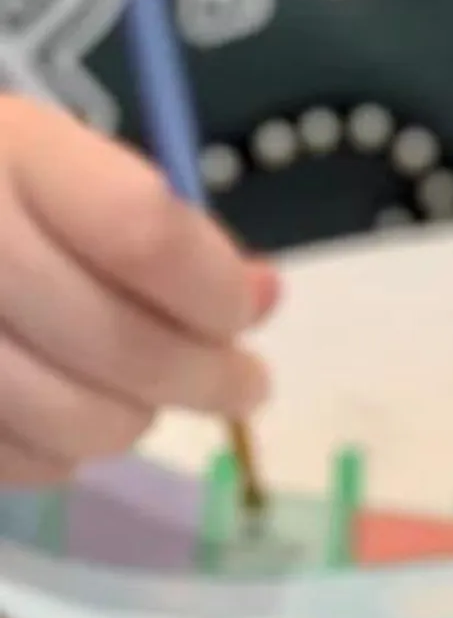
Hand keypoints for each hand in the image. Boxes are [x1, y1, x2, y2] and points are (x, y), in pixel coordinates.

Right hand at [0, 95, 277, 487]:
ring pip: (81, 423)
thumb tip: (263, 296)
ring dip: (134, 419)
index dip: (216, 294)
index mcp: (8, 153)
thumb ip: (169, 231)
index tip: (240, 314)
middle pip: (126, 347)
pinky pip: (25, 463)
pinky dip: (63, 452)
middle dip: (210, 379)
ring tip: (137, 392)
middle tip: (243, 383)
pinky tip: (58, 406)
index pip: (146, 237)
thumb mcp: (69, 169)